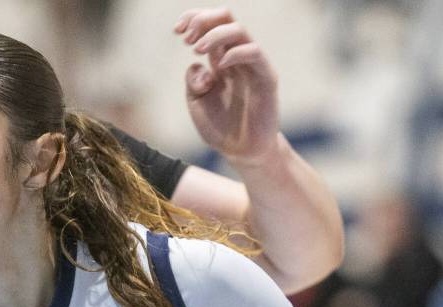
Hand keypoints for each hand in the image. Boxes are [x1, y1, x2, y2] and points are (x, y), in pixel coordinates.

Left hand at [174, 7, 280, 166]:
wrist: (241, 152)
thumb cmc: (220, 127)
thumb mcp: (197, 102)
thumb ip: (193, 81)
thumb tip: (198, 64)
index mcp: (220, 58)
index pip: (211, 23)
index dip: (193, 19)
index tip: (176, 30)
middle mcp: (237, 56)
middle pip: (226, 17)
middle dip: (203, 20)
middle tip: (187, 39)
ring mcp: (253, 65)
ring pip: (239, 30)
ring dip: (215, 34)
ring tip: (197, 49)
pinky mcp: (266, 77)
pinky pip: (254, 53)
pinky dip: (234, 53)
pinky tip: (219, 66)